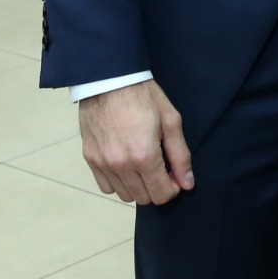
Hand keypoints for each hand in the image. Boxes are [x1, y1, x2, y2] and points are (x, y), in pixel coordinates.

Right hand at [79, 79, 193, 204]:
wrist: (109, 80)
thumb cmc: (144, 96)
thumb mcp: (170, 120)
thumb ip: (180, 155)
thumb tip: (187, 183)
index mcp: (144, 156)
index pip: (161, 195)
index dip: (173, 187)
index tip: (174, 173)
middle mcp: (121, 166)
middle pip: (143, 198)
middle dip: (156, 187)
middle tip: (161, 167)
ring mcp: (102, 164)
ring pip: (124, 195)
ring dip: (137, 186)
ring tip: (143, 164)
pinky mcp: (89, 159)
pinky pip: (106, 186)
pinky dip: (118, 182)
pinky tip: (125, 164)